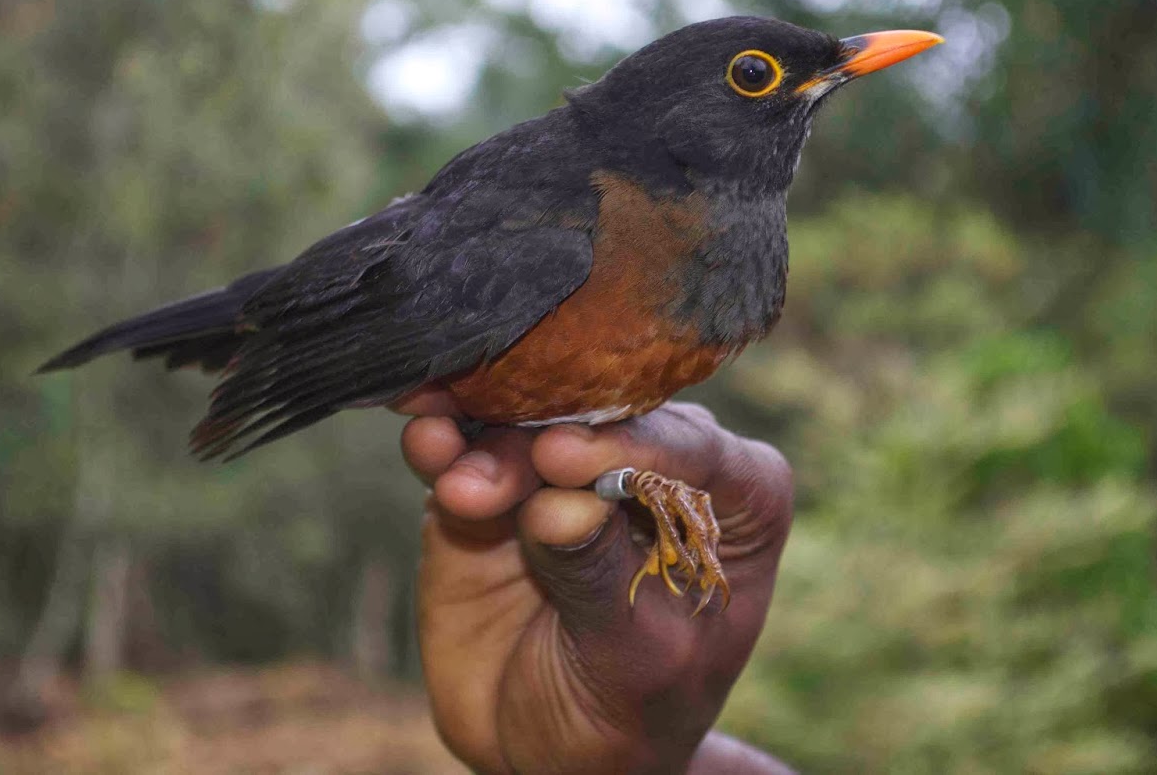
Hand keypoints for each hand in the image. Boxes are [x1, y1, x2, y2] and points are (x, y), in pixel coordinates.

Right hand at [396, 397, 794, 773]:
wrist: (549, 752)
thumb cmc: (631, 709)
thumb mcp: (635, 660)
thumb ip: (599, 578)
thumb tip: (556, 507)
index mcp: (730, 494)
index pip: (689, 448)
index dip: (629, 446)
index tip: (567, 459)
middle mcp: (653, 457)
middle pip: (602, 415)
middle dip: (547, 431)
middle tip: (509, 465)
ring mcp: (568, 464)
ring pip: (526, 420)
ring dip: (486, 436)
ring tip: (452, 476)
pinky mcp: (494, 478)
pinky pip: (465, 447)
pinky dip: (442, 439)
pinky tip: (425, 434)